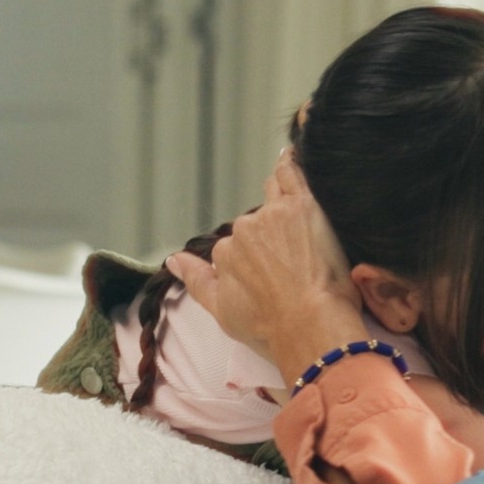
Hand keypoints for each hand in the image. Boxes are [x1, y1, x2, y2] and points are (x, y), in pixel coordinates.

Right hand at [172, 157, 368, 375]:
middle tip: (294, 261)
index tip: (273, 275)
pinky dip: (291, 164)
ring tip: (297, 221)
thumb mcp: (222, 311)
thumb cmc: (270, 327)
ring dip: (282, 203)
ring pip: (275, 197)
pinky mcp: (304, 206)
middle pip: (257, 222)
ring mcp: (274, 214)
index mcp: (224, 251)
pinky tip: (292, 155)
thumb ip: (195, 280)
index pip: (238, 245)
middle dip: (271, 235)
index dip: (256, 259)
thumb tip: (172, 260)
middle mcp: (244, 229)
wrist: (311, 325)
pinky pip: (292, 175)